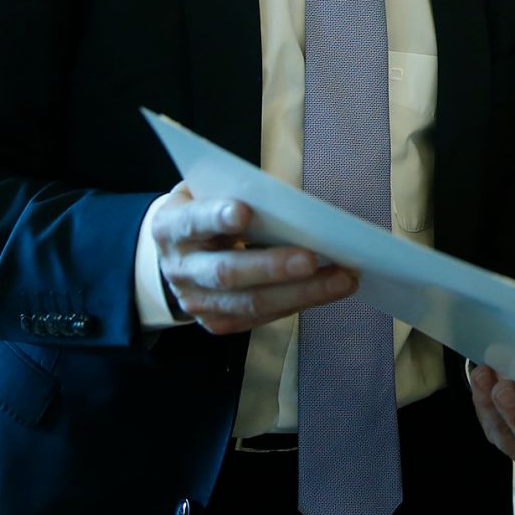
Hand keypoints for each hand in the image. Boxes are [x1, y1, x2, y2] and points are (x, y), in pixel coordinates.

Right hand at [151, 182, 357, 334]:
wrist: (176, 255)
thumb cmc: (205, 212)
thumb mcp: (209, 191)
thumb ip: (239, 192)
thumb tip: (294, 205)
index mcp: (172, 227)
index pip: (194, 221)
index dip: (217, 217)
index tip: (244, 211)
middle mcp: (180, 269)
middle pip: (227, 272)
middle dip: (273, 266)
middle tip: (314, 258)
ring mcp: (197, 302)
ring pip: (251, 302)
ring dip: (302, 292)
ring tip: (343, 279)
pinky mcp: (217, 323)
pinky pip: (262, 317)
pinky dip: (299, 302)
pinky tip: (329, 290)